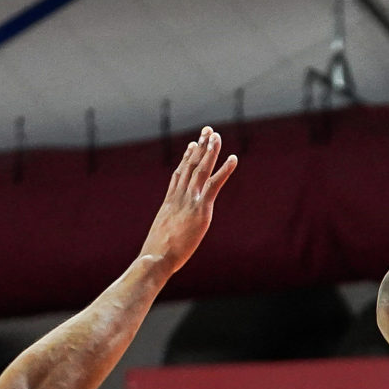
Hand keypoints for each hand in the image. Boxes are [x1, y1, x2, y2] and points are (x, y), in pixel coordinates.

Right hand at [141, 128, 237, 276]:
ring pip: (200, 170)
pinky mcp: (200, 209)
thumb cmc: (155, 256)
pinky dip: (225, 170)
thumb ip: (167, 233)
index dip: (186, 158)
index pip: (179, 175)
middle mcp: (179, 197)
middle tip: (207, 131)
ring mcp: (189, 201)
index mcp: (169, 203)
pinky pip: (214, 185)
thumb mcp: (161, 240)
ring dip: (210, 151)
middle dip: (200, 147)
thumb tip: (164, 242)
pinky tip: (233, 158)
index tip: (192, 145)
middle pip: (189, 166)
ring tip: (216, 135)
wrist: (156, 258)